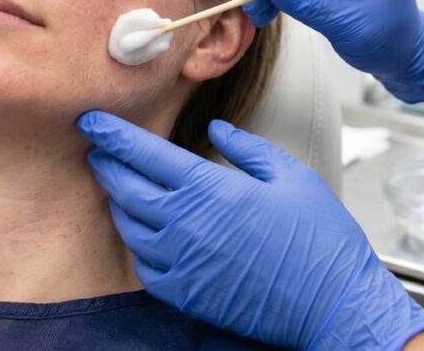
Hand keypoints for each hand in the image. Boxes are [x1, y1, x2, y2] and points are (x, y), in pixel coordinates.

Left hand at [78, 111, 423, 349]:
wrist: (331, 303)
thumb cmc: (318, 238)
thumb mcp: (290, 175)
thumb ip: (247, 148)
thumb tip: (216, 130)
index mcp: (210, 188)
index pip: (144, 153)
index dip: (112, 135)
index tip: (92, 121)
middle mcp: (185, 224)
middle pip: (125, 187)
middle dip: (106, 163)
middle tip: (97, 149)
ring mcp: (182, 263)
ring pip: (129, 226)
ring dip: (118, 202)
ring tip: (118, 187)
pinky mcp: (186, 295)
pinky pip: (145, 267)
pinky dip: (139, 245)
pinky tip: (145, 234)